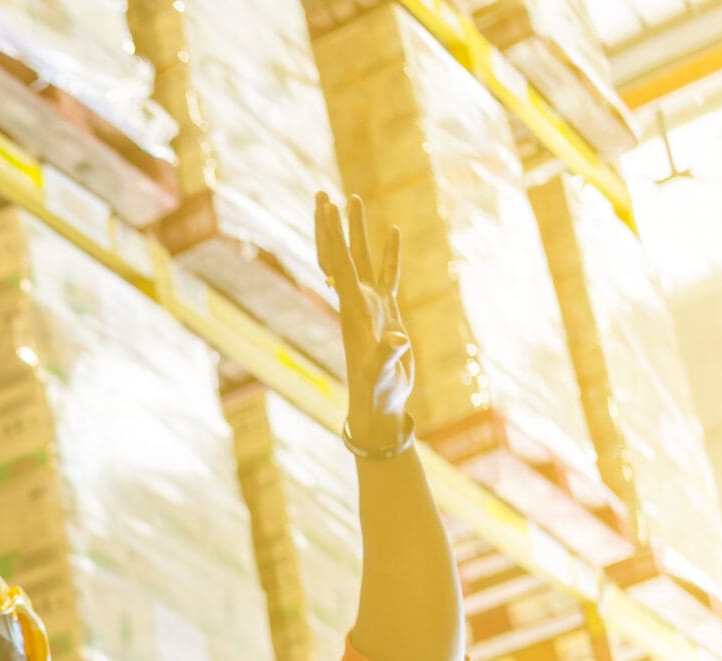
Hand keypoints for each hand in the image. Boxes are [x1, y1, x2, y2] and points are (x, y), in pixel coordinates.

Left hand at [317, 190, 413, 449]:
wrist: (378, 406)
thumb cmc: (378, 392)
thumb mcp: (383, 373)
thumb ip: (388, 354)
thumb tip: (396, 339)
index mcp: (353, 310)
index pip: (340, 263)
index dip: (333, 234)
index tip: (326, 206)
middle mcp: (357, 302)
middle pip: (343, 254)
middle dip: (334, 224)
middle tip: (325, 193)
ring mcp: (371, 305)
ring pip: (363, 258)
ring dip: (358, 230)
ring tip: (354, 198)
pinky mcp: (387, 312)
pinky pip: (387, 274)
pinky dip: (390, 253)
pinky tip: (393, 231)